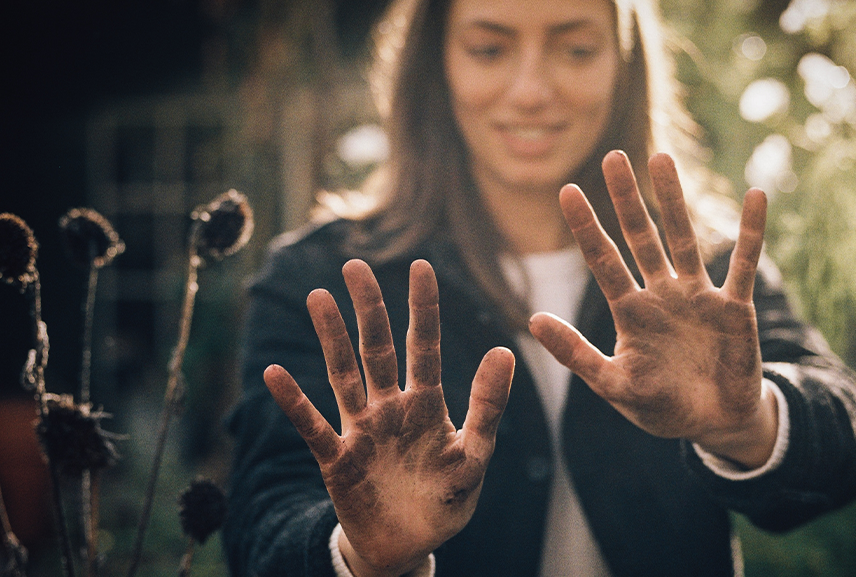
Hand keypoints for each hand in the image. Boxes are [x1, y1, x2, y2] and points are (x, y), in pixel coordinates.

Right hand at [263, 259, 514, 576]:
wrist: (409, 546)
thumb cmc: (446, 501)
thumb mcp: (474, 456)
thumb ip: (487, 407)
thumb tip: (503, 351)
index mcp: (426, 404)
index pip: (423, 346)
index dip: (422, 308)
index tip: (421, 266)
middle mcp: (390, 408)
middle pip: (376, 349)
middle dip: (368, 308)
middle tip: (355, 265)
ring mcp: (361, 430)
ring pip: (342, 374)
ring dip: (330, 338)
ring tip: (318, 297)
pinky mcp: (336, 459)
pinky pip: (313, 425)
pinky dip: (294, 402)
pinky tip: (275, 374)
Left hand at [529, 151, 776, 468]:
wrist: (714, 425)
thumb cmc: (661, 406)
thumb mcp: (613, 384)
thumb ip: (575, 354)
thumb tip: (531, 320)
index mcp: (630, 311)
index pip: (603, 260)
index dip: (587, 227)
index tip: (567, 190)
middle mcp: (661, 294)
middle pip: (640, 237)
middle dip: (626, 199)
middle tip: (612, 157)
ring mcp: (698, 295)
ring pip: (683, 238)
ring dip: (673, 199)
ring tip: (661, 158)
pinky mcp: (735, 306)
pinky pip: (744, 263)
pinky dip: (750, 231)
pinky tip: (755, 195)